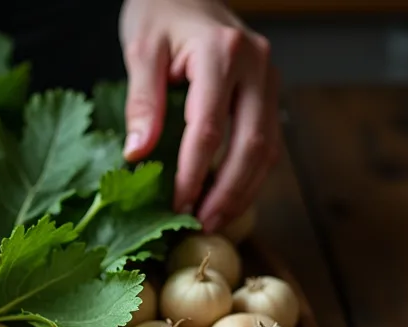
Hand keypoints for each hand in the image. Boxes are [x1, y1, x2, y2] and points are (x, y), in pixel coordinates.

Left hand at [118, 0, 279, 231]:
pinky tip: (228, 196)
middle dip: (228, 193)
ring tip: (215, 219)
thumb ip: (141, 101)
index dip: (193, 173)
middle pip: (250, 145)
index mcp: (223, 53)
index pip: (209, 128)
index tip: (176, 206)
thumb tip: (138, 153)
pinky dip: (251, 173)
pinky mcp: (269, 90)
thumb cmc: (159, 13)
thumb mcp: (141, 51)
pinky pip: (267, 140)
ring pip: (268, 147)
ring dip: (244, 189)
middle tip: (202, 225)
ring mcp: (270, 78)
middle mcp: (257, 65)